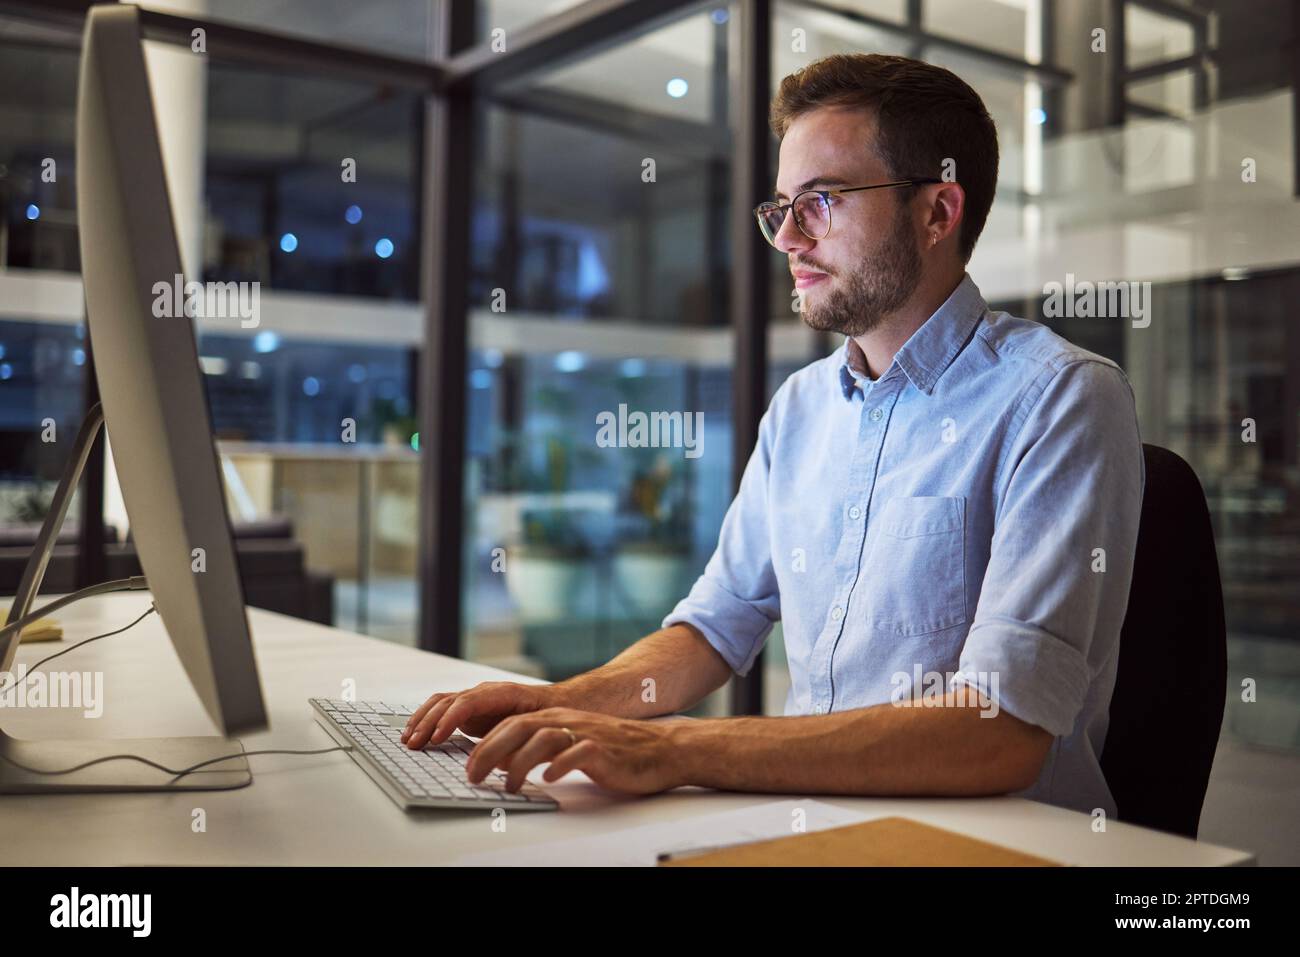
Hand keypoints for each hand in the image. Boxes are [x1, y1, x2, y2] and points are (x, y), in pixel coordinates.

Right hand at [402, 681, 559, 748]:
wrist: (562, 701)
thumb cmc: (554, 714)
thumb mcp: (539, 726)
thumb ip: (518, 736)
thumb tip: (498, 757)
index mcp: (502, 693)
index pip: (468, 702)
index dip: (450, 720)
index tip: (436, 739)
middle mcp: (485, 692)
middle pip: (449, 701)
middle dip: (428, 722)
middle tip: (413, 744)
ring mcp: (476, 698)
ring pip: (442, 703)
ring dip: (422, 720)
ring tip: (408, 739)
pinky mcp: (471, 709)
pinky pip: (444, 709)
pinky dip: (427, 719)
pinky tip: (416, 733)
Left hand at [464, 708, 683, 794]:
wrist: (661, 748)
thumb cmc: (615, 750)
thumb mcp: (570, 744)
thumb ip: (539, 749)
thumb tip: (504, 762)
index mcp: (556, 718)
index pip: (511, 725)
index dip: (485, 744)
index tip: (468, 766)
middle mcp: (567, 721)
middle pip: (519, 728)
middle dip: (490, 751)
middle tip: (473, 776)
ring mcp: (585, 733)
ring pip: (543, 738)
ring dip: (520, 763)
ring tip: (510, 786)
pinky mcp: (604, 749)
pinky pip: (578, 752)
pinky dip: (561, 764)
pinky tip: (551, 778)